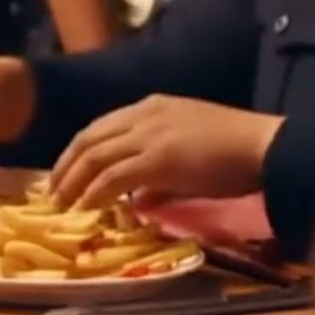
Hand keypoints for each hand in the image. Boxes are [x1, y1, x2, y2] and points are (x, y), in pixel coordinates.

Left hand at [50, 95, 284, 208]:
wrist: (261, 146)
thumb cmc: (235, 150)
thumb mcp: (189, 149)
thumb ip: (160, 168)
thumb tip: (140, 197)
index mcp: (153, 106)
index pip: (102, 126)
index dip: (79, 151)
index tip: (66, 174)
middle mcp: (146, 114)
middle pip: (90, 138)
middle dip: (66, 166)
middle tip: (53, 193)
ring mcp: (150, 134)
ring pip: (95, 155)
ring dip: (73, 182)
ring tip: (60, 205)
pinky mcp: (157, 158)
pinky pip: (113, 176)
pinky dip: (94, 193)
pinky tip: (86, 208)